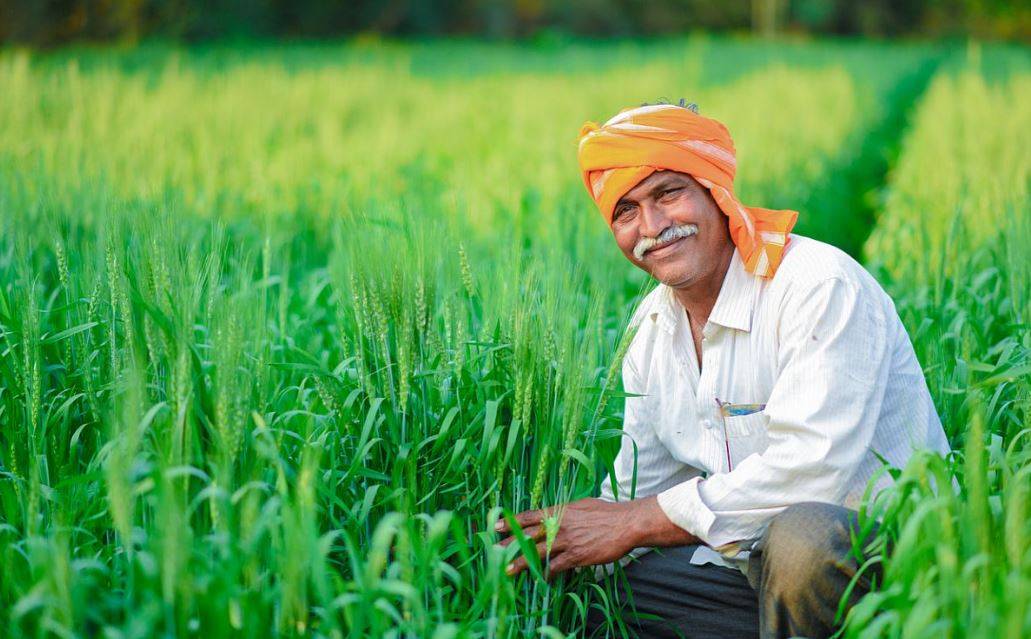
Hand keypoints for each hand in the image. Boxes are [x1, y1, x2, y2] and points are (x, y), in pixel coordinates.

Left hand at [494, 496, 696, 578]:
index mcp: (559, 511)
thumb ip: (565, 511)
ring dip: (521, 563)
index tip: (496, 526)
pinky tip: (540, 579)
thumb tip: (554, 514)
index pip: (529, 516)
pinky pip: (556, 567)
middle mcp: (559, 526)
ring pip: (537, 553)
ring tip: (507, 570)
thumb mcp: (581, 505)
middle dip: (509, 544)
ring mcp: (567, 541)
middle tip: (493, 551)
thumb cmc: (606, 512)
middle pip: (528, 536)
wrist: (625, 524)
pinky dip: (547, 573)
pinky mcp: (577, 556)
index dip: (512, 522)